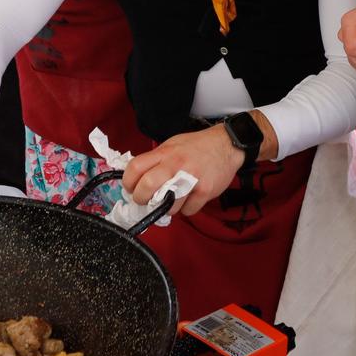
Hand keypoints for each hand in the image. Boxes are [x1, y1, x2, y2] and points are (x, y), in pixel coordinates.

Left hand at [124, 125, 247, 216]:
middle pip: (147, 187)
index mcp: (165, 152)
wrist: (227, 144)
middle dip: (142, 199)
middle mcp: (176, 165)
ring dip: (168, 207)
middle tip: (146, 200)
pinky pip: (188, 211)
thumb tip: (137, 179)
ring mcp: (191, 179)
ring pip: (168, 205)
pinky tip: (191, 198)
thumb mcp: (172, 145)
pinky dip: (187, 209)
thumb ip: (155, 160)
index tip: (131, 189)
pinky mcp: (205, 191)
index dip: (128, 182)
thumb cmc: (197, 147)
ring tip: (173, 199)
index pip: (135, 168)